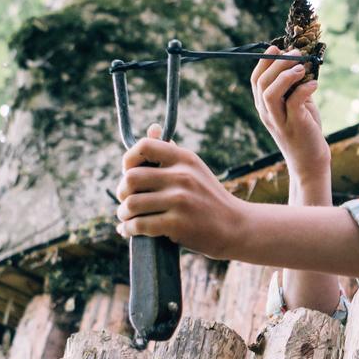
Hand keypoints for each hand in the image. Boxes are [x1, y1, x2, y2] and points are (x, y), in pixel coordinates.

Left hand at [115, 124, 245, 258]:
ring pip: (132, 204)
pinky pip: (140, 225)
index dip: (128, 160)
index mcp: (185, 159)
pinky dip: (129, 230)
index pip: (144, 146)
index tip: (129, 173)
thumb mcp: (195, 170)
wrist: (236, 228)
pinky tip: (130, 231)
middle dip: (122, 192)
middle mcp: (182, 176)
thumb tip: (152, 128)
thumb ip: (171, 152)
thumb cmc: (210, 199)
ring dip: (123, 213)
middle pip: (131, 178)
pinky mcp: (178, 224)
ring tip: (127, 218)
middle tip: (126, 201)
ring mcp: (180, 201)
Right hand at [250, 45, 330, 180]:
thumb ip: (295, 87)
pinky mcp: (295, 126)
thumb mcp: (297, 106)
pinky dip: (304, 89)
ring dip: (285, 76)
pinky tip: (315, 85)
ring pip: (270, 94)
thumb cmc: (305, 131)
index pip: (256, 80)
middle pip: (262, 83)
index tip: (275, 48)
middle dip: (277, 64)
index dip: (264, 62)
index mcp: (265, 107)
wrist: (310, 161)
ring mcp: (279, 121)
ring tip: (302, 67)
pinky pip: (294, 103)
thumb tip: (300, 63)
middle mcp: (268, 114)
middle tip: (295, 53)